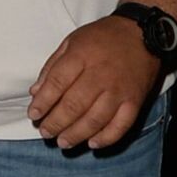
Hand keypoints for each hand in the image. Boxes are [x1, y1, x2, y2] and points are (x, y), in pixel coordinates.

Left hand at [28, 18, 161, 149]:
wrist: (143, 33)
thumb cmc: (103, 37)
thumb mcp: (71, 42)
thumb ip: (52, 67)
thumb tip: (35, 92)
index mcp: (81, 57)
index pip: (57, 84)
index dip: (42, 102)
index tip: (34, 114)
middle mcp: (100, 75)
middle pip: (74, 106)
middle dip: (56, 123)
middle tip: (46, 132)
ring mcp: (119, 90)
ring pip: (95, 119)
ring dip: (76, 134)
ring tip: (63, 142)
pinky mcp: (135, 100)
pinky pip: (121, 125)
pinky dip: (107, 138)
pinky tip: (92, 143)